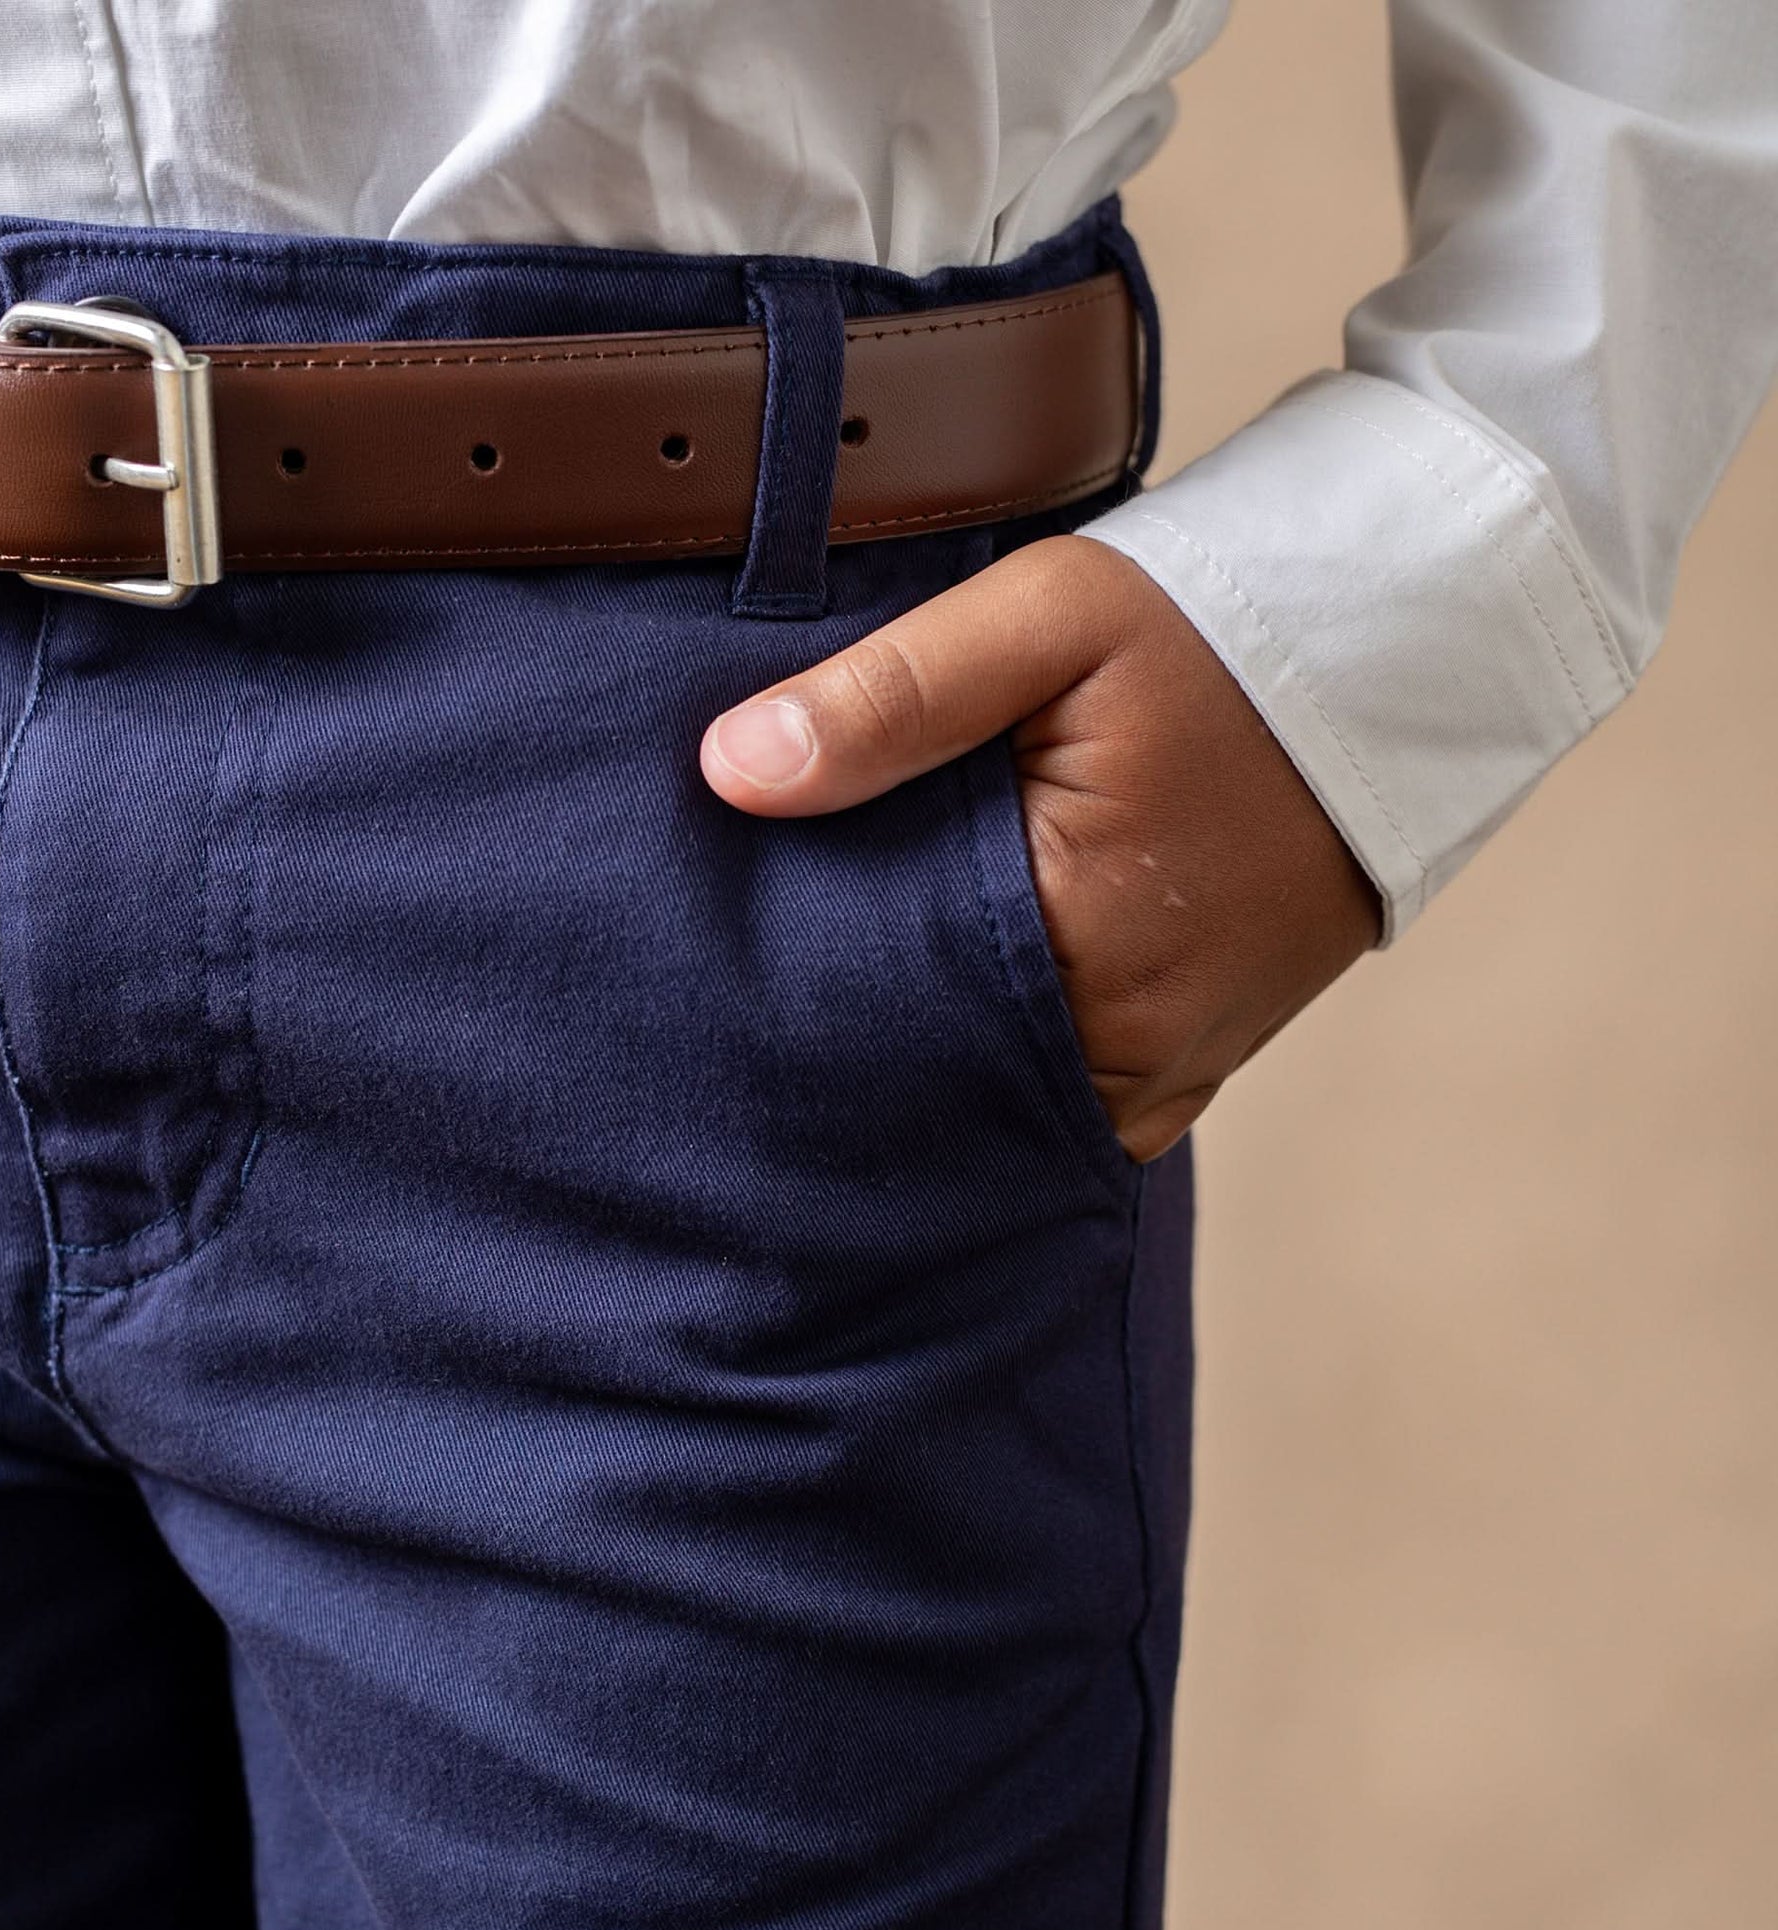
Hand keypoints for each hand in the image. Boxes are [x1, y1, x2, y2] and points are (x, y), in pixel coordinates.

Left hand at [698, 535, 1381, 1159]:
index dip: (802, 985)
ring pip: (1005, 1098)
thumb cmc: (1219, 626)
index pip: (887, 1017)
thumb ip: (890, 698)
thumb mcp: (1048, 618)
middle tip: (768, 978)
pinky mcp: (1203, 1053)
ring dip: (936, 1053)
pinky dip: (1010, 1065)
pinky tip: (958, 1007)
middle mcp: (1139, 1042)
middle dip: (858, 1033)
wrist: (1409, 648)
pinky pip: (1076, 1100)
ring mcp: (1180, 1061)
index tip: (736, 951)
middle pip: (943, 1077)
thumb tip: (732, 770)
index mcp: (1087, 948)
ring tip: (853, 986)